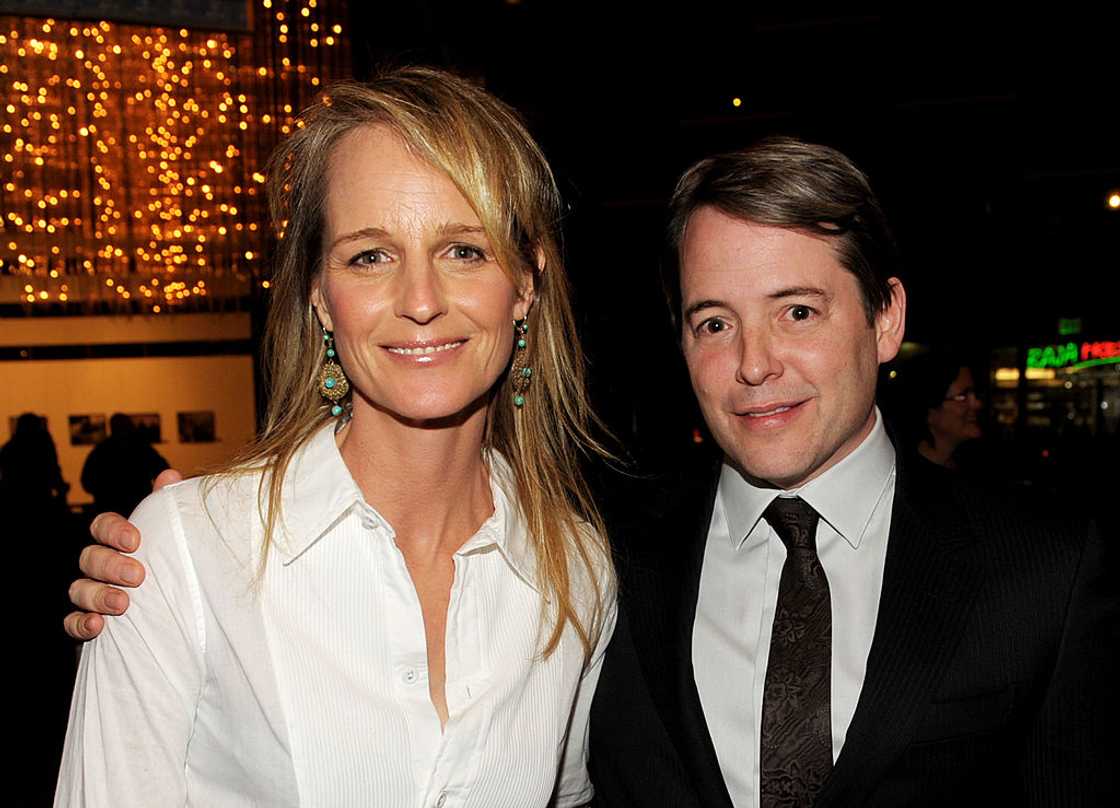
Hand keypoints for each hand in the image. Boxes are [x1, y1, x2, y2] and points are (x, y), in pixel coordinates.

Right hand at [63, 468, 182, 639]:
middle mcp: (99, 566)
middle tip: (137, 575)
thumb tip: (169, 477)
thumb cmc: (170, 569)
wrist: (177, 618)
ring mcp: (91, 594)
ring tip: (122, 604)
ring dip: (98, 595)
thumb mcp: (172, 538)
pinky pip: (72, 624)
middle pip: (90, 557)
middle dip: (110, 565)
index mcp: (118, 543)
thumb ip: (167, 508)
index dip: (114, 530)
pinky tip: (96, 625)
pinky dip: (80, 624)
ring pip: (79, 589)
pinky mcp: (87, 624)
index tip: (135, 540)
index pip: (103, 526)